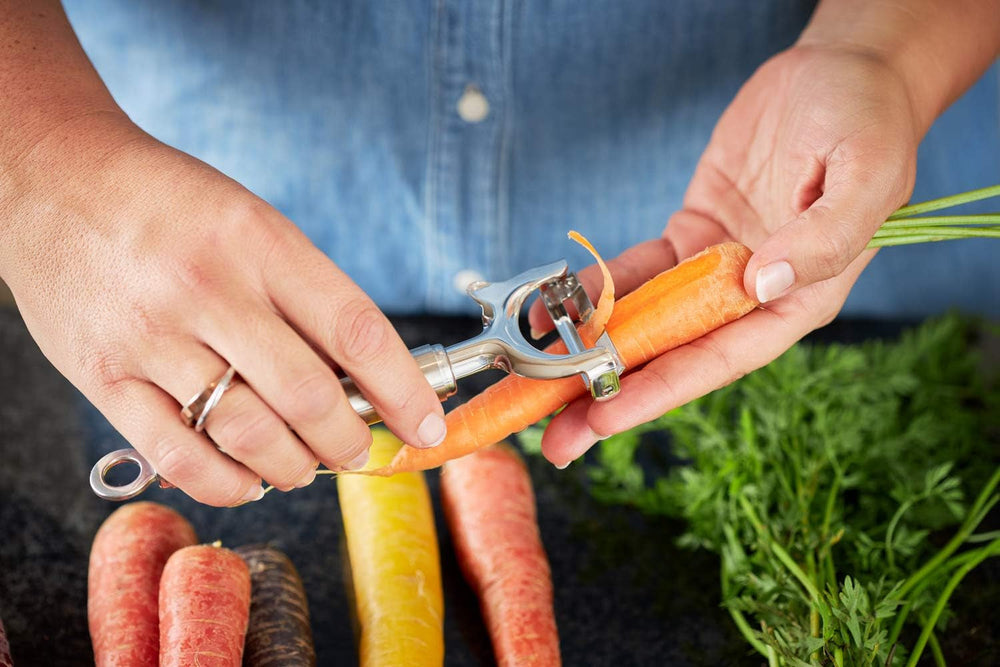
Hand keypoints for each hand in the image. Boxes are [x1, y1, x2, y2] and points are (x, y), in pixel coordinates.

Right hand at [0, 113, 446, 504]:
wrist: (56, 178)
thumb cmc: (172, 205)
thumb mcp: (253, 223)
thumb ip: (305, 296)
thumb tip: (365, 380)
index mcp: (260, 242)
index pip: (356, 330)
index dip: (403, 389)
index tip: (425, 424)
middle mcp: (209, 288)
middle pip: (307, 394)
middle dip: (350, 440)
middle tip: (359, 448)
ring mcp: (152, 336)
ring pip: (248, 433)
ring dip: (295, 466)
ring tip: (305, 464)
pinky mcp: (104, 375)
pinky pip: (179, 455)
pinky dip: (228, 483)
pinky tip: (250, 478)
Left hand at [530, 44, 920, 465]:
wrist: (842, 72)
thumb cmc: (867, 122)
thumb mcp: (864, 176)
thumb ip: (822, 238)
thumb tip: (762, 287)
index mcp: (800, 300)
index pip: (719, 360)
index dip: (659, 391)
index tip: (604, 416)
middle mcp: (752, 297)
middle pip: (673, 357)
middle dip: (611, 396)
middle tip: (553, 438)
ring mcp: (716, 269)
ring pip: (646, 322)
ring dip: (593, 354)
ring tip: (536, 386)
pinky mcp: (691, 236)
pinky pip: (637, 272)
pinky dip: (597, 291)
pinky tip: (555, 310)